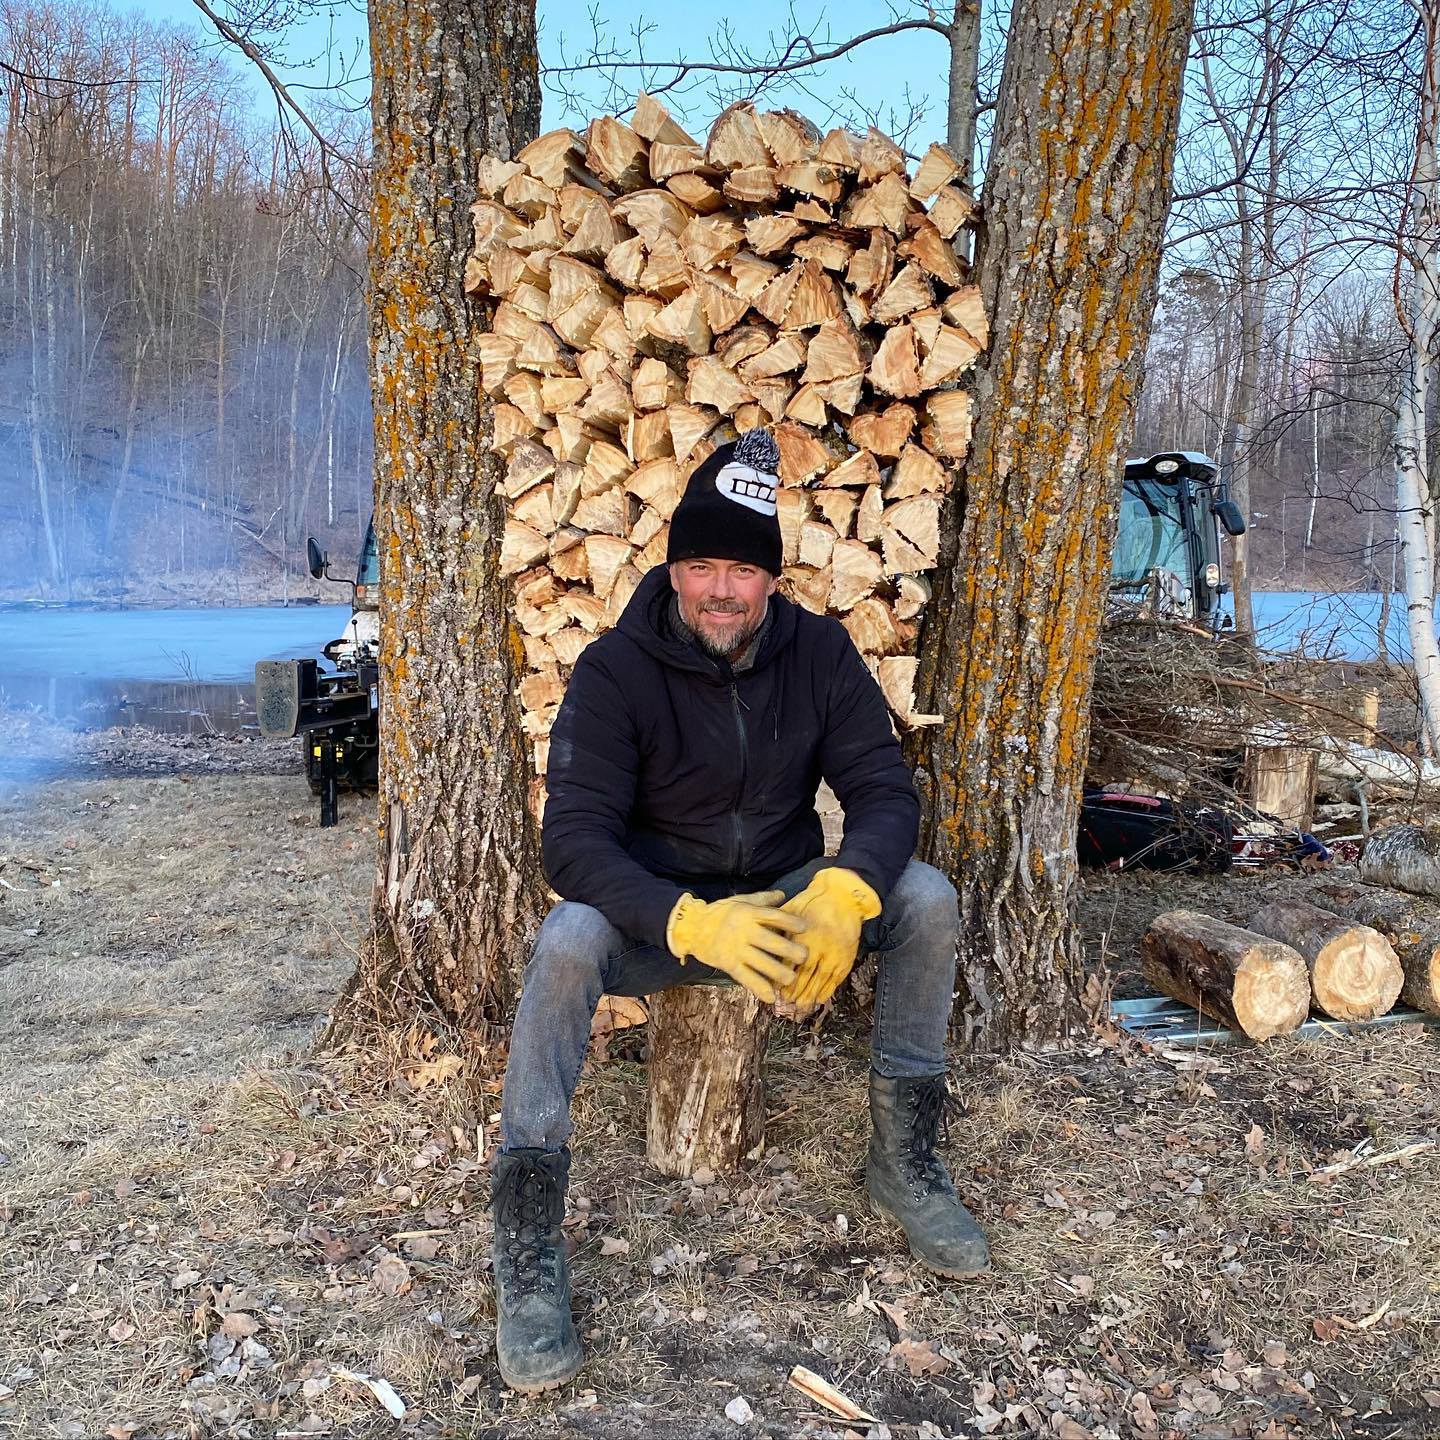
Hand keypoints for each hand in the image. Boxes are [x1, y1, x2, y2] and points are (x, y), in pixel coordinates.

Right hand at [666, 890, 808, 1002]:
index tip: (805, 928)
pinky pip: (746, 978)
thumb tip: (783, 894)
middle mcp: (745, 931)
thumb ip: (762, 899)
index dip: (791, 922)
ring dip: (779, 973)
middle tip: (804, 957)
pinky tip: (771, 997)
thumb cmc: (720, 913)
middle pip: (771, 942)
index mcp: (749, 913)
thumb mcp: (740, 901)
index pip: (774, 916)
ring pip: (762, 963)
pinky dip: (759, 988)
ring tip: (791, 979)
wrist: (692, 927)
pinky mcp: (729, 964)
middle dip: (790, 951)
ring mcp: (737, 949)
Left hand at [779, 868, 881, 1006]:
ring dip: (809, 995)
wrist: (843, 896)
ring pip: (820, 980)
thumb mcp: (791, 911)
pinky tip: (819, 1000)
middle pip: (804, 975)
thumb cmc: (813, 901)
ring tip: (799, 1006)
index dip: (780, 976)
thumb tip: (765, 942)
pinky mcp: (845, 957)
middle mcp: (819, 947)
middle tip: (785, 1003)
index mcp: (803, 936)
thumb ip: (779, 928)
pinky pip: (835, 979)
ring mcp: (834, 953)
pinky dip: (827, 991)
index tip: (773, 988)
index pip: (789, 962)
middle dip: (794, 991)